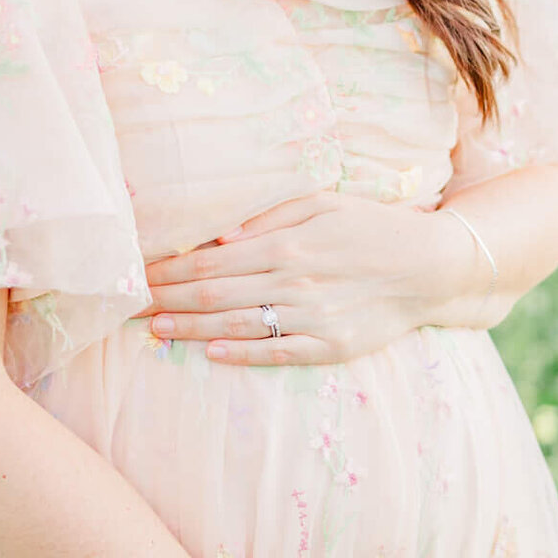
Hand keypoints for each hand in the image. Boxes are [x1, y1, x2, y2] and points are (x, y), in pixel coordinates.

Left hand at [143, 191, 483, 365]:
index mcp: (289, 244)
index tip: (136, 274)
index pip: (211, 262)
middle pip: (213, 295)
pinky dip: (242, 354)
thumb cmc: (373, 227)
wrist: (431, 267)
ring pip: (237, 326)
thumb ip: (271, 216)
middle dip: (165, 299)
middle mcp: (295, 281)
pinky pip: (277, 353)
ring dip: (190, 329)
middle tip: (126, 305)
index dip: (168, 270)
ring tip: (154, 329)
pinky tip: (211, 353)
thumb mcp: (325, 202)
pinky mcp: (331, 346)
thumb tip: (219, 238)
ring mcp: (313, 318)